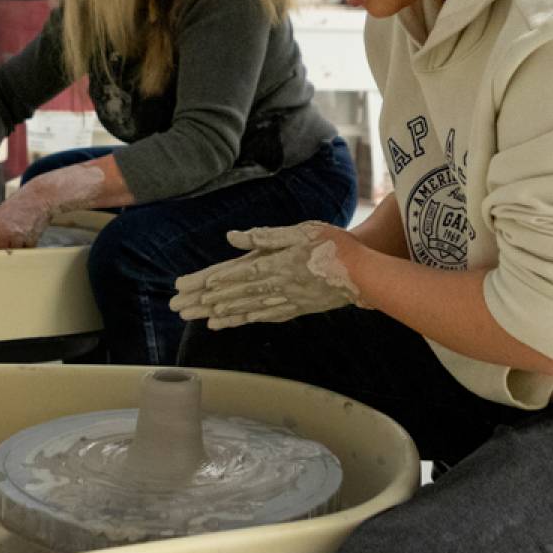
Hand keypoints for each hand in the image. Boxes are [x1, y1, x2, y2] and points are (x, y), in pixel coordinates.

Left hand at [0, 162, 105, 249]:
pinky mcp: (30, 238)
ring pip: (14, 250)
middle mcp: (4, 228)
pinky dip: (29, 244)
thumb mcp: (6, 208)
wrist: (42, 196)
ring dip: (18, 247)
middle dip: (4, 249)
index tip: (0, 246)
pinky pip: (27, 247)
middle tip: (11, 246)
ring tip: (23, 238)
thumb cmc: (26, 199)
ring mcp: (17, 234)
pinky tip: (32, 234)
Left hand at [170, 222, 361, 329]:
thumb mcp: (301, 231)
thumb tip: (233, 237)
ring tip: (205, 320)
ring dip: (226, 314)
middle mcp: (279, 286)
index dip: (218, 281)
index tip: (197, 288)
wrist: (365, 273)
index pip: (240, 274)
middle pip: (239, 294)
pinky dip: (251, 319)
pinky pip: (270, 315)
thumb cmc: (335, 246)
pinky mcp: (299, 308)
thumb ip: (266, 236)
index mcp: (278, 265)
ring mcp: (289, 300)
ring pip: (250, 308)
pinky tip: (240, 321)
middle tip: (186, 309)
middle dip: (209, 302)